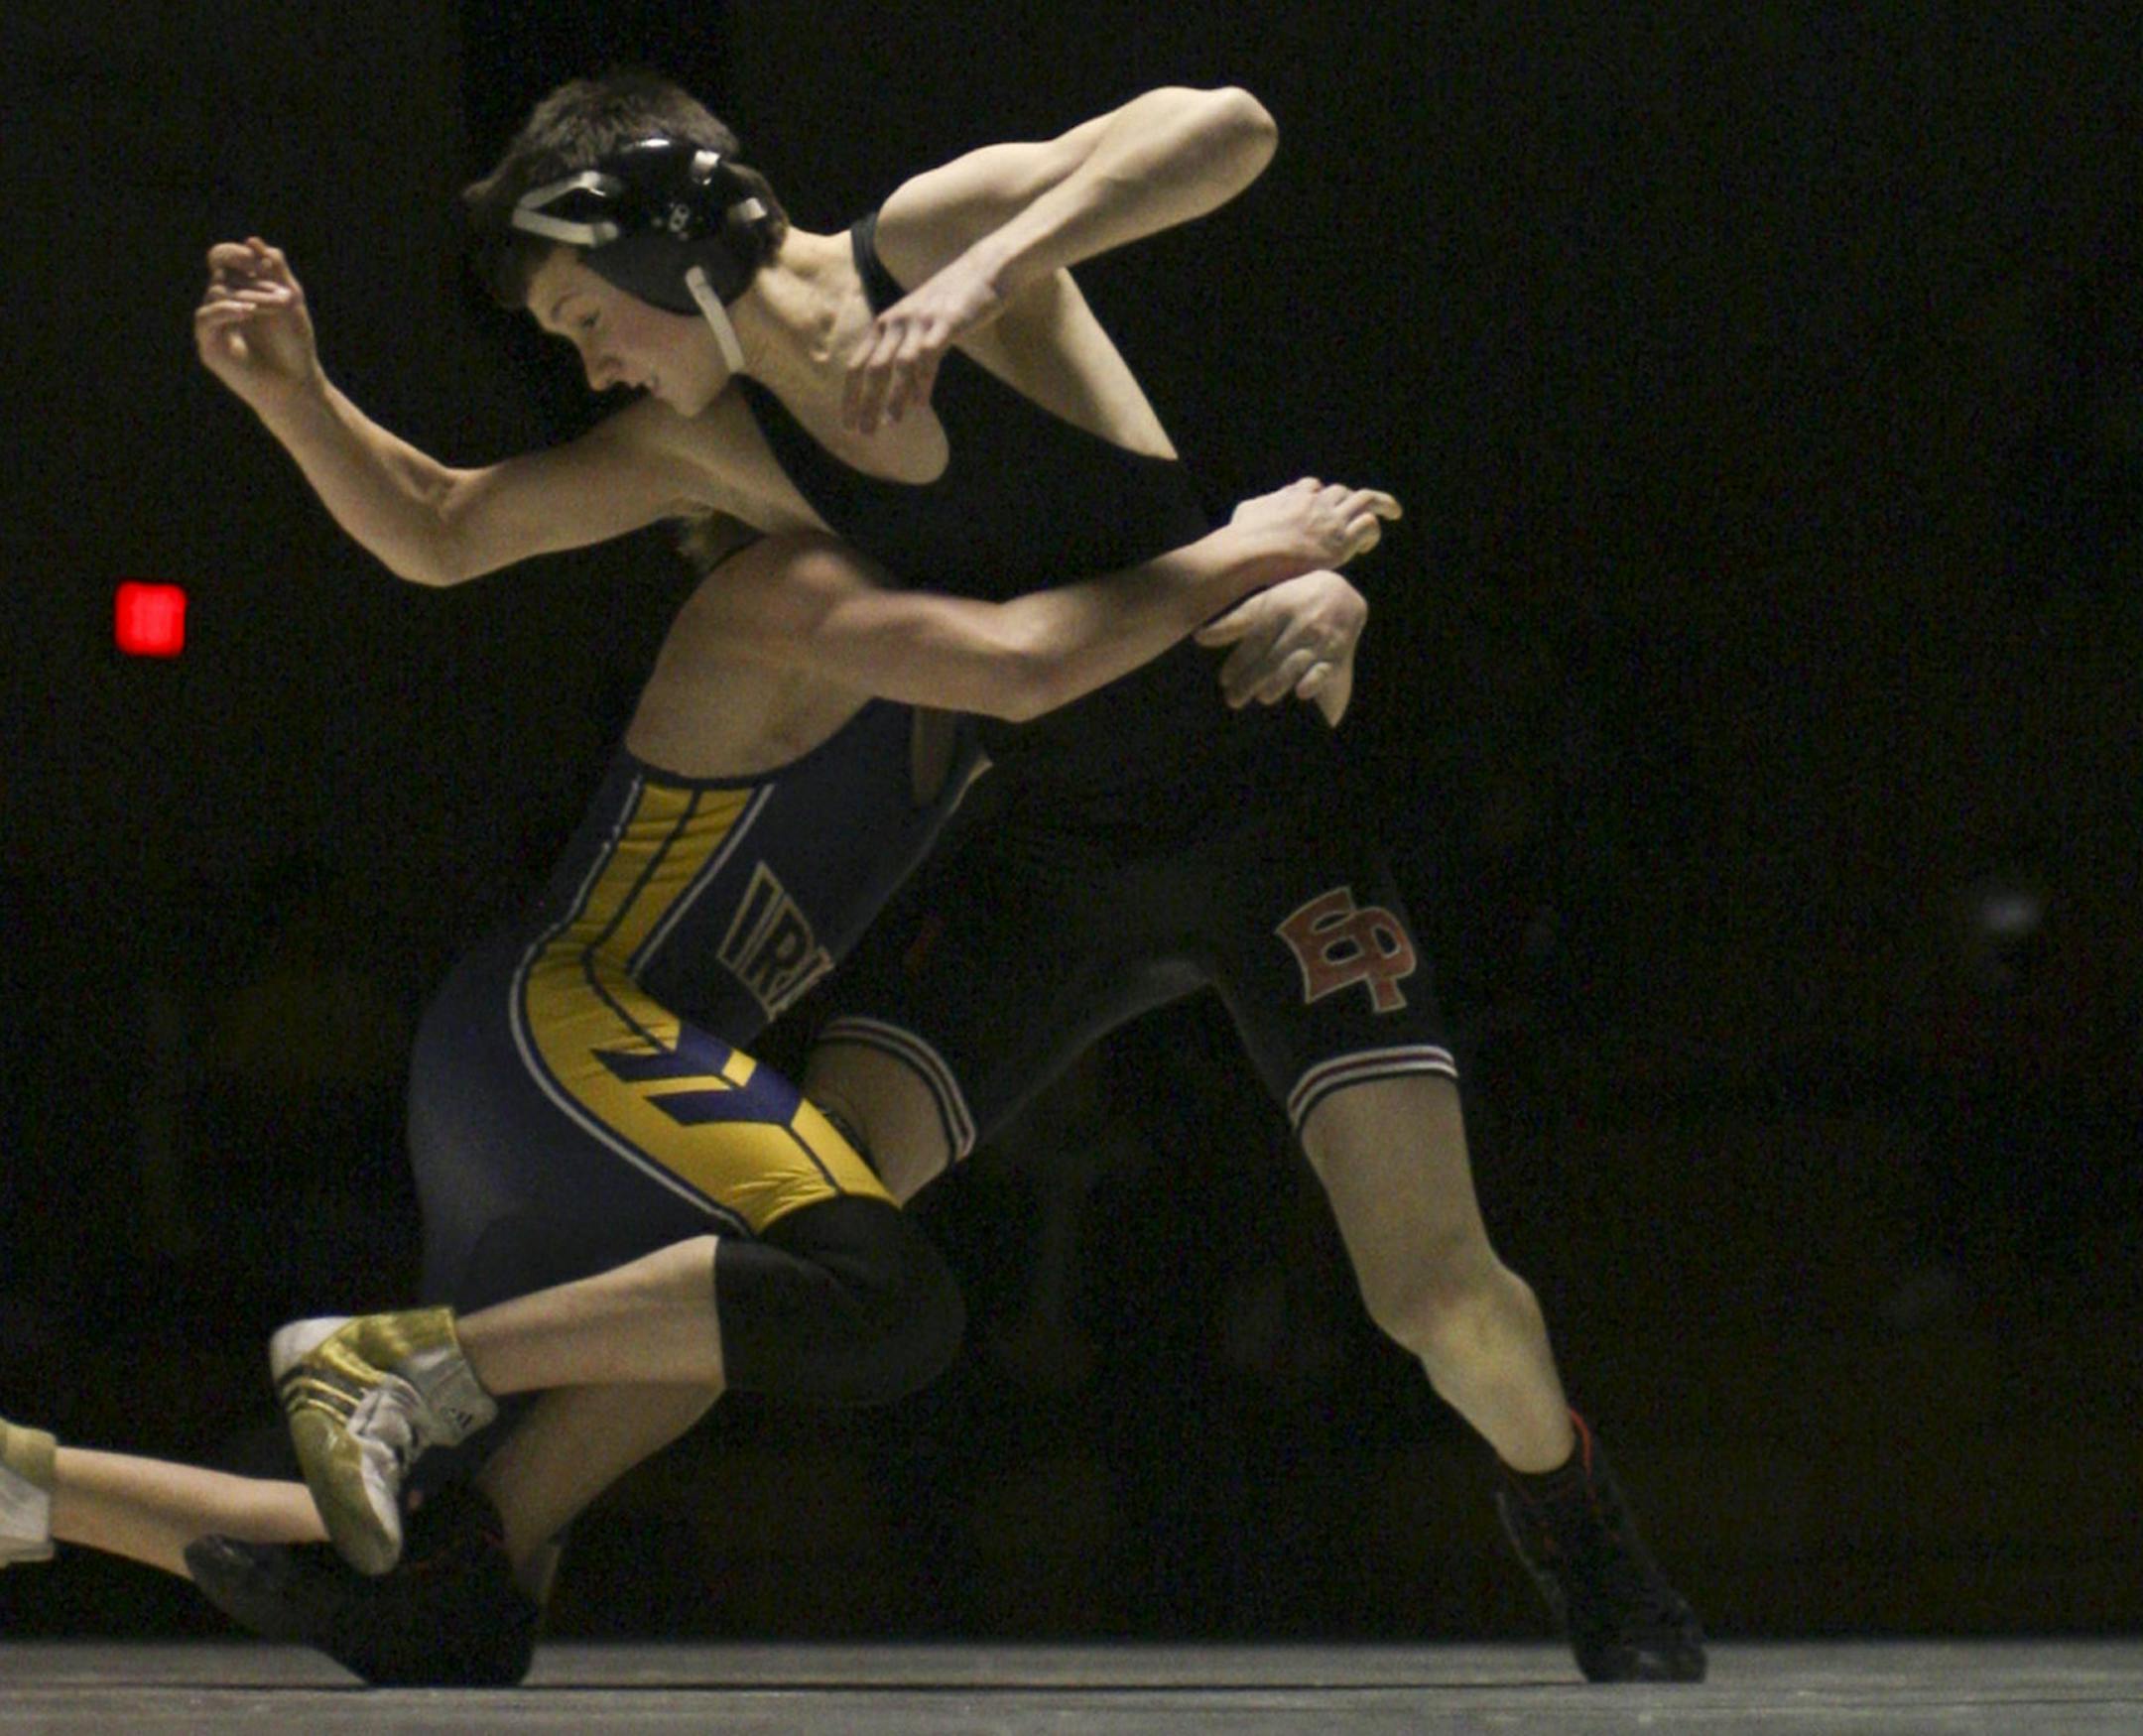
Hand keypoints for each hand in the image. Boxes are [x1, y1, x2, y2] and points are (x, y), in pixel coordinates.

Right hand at [194, 238, 322, 406]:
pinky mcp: (210, 345)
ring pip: (217, 292)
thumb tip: (254, 241)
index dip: (238, 254)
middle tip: (283, 297)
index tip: (261, 262)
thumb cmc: (294, 344)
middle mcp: (222, 304)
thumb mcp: (290, 301)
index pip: (224, 258)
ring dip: (250, 297)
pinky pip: (206, 317)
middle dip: (253, 279)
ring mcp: (214, 324)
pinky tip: (247, 312)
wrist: (296, 384)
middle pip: (221, 272)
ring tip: (275, 308)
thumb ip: (276, 271)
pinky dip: (226, 310)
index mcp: (239, 290)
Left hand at [842, 250, 1004, 434]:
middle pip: (872, 368)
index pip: (857, 364)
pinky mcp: (946, 322)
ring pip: (898, 365)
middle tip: (862, 433)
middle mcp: (897, 322)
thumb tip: (905, 398)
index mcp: (886, 324)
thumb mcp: (920, 326)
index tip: (846, 424)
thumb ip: (909, 356)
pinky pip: (929, 356)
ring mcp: (920, 321)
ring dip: (892, 397)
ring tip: (890, 424)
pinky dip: (923, 382)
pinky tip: (921, 405)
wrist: (984, 269)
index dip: (850, 396)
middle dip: (865, 403)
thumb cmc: (952, 302)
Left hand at [1194, 569, 1367, 726]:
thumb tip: (1199, 638)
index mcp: (1278, 608)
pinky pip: (1326, 669)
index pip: (1254, 640)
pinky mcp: (1339, 653)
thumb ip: (1234, 622)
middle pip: (1271, 657)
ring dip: (1278, 683)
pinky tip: (1301, 693)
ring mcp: (1320, 638)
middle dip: (1251, 681)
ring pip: (1295, 664)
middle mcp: (1300, 622)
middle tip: (1234, 700)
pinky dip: (1315, 681)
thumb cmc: (1292, 599)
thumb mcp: (1264, 603)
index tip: (1224, 681)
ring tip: (1262, 698)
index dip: (1239, 662)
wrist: (1340, 592)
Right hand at [1229, 478, 1400, 572]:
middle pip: (1341, 492)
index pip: (1312, 487)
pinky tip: (1367, 545)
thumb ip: (1257, 506)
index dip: (1320, 496)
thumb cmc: (1243, 538)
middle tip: (1364, 506)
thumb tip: (1254, 508)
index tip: (1322, 505)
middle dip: (1352, 498)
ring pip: (1365, 500)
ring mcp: (1331, 519)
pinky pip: (1368, 525)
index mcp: (1293, 496)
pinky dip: (1372, 531)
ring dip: (1382, 503)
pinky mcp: (1341, 541)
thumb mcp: (1246, 512)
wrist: (1252, 552)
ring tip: (1394, 511)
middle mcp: (1316, 503)